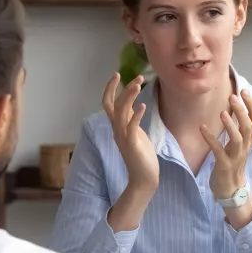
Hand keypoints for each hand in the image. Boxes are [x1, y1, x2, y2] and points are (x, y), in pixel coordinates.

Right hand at [102, 73, 157, 192]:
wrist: (144, 178)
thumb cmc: (141, 156)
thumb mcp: (134, 132)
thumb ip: (130, 119)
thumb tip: (131, 105)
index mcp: (117, 126)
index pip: (108, 103)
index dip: (110, 88)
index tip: (117, 74)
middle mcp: (117, 130)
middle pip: (113, 104)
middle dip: (122, 88)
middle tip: (138, 77)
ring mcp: (123, 137)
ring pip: (121, 112)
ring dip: (129, 96)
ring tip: (139, 84)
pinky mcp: (132, 144)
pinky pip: (131, 127)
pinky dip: (136, 115)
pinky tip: (143, 106)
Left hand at [201, 89, 251, 200]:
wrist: (231, 190)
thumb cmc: (234, 163)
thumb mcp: (243, 143)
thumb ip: (248, 124)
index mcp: (249, 141)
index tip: (243, 91)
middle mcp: (245, 147)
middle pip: (248, 127)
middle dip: (242, 111)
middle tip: (233, 97)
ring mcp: (235, 157)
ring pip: (238, 139)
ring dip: (230, 125)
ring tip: (222, 113)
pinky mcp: (224, 165)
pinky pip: (218, 150)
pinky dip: (210, 138)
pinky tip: (202, 128)